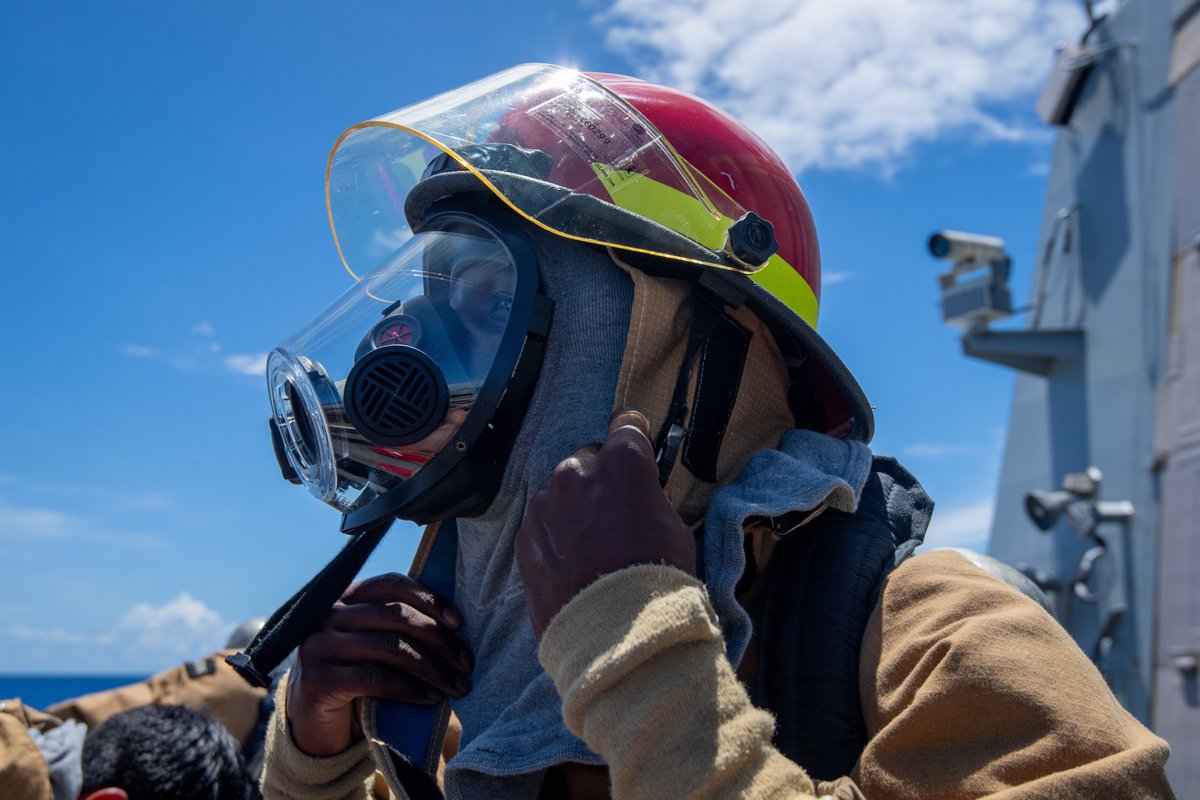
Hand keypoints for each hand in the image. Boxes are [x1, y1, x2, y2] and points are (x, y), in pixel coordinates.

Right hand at [285, 573, 472, 756]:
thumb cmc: (357, 678)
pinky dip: (411, 688)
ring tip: (457, 685)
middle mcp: (327, 614)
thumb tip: (455, 624)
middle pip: (396, 616)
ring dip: (433, 668)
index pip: (392, 584)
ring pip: (391, 647)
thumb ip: (399, 627)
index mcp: (345, 596)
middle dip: (440, 640)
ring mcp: (318, 645)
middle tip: (466, 663)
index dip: (429, 599)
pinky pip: (377, 679)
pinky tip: (431, 697)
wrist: (314, 724)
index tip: (459, 622)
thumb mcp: (376, 645)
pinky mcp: (317, 680)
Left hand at [515, 409, 695, 639]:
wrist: (616, 636)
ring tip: (591, 549)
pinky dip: (554, 537)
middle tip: (615, 516)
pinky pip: (542, 525)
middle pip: (589, 459)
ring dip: (574, 510)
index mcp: (621, 463)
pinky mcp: (524, 538)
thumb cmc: (657, 578)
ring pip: (561, 494)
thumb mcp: (675, 528)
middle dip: (600, 480)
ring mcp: (545, 505)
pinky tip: (571, 565)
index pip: (625, 424)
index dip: (634, 438)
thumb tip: (641, 497)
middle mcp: (576, 472)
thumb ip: (651, 500)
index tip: (637, 452)